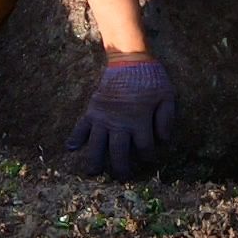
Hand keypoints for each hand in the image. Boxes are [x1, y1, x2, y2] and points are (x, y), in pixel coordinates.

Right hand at [65, 56, 175, 178]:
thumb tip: (163, 140)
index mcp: (140, 121)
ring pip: (97, 144)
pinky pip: (81, 126)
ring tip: (93, 172)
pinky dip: (75, 137)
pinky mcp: (93, 109)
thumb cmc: (150, 78)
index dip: (148, 157)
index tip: (150, 159)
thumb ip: (166, 119)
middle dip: (121, 168)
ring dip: (95, 160)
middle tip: (121, 178)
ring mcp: (104, 117)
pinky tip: (71, 148)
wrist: (128, 60)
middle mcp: (120, 123)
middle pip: (118, 153)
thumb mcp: (167, 96)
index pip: (144, 148)